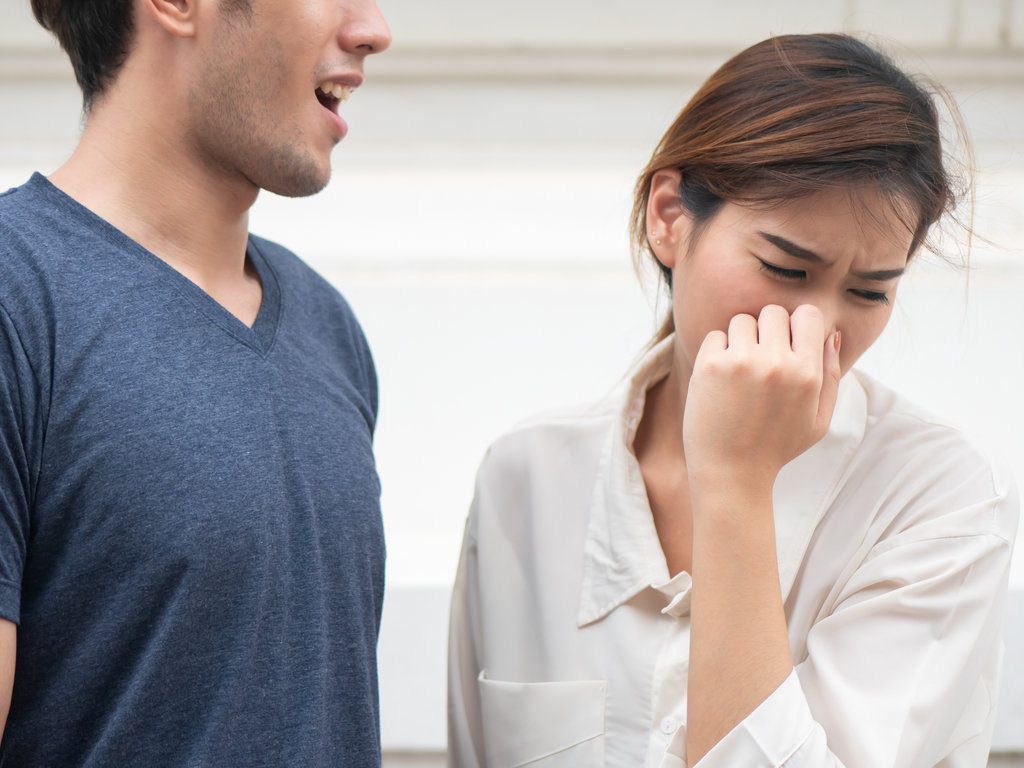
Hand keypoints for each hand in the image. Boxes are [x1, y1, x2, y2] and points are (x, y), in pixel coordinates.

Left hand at [682, 304, 841, 494]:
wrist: (731, 474)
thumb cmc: (775, 447)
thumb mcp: (818, 420)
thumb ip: (830, 375)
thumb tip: (831, 334)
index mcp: (807, 374)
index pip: (808, 314)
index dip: (797, 326)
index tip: (787, 346)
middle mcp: (777, 363)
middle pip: (773, 312)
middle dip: (768, 332)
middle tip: (761, 362)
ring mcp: (741, 362)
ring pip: (742, 320)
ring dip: (741, 340)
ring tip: (740, 373)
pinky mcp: (710, 366)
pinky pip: (716, 336)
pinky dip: (717, 352)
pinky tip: (721, 380)